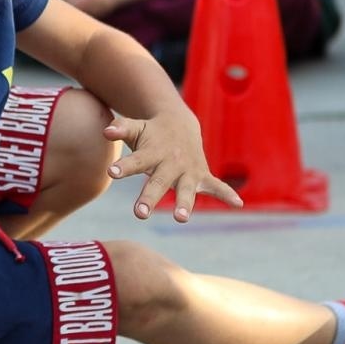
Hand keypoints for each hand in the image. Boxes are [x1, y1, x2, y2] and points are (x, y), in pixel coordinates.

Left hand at [105, 109, 241, 221]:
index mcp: (152, 153)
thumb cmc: (150, 132)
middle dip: (150, 197)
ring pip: (186, 190)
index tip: (111, 172)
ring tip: (180, 218)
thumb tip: (106, 130)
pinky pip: (217, 186)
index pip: (136, 161)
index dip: (124, 167)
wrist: (180, 124)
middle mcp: (171, 163)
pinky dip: (227, 194)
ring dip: (184, 203)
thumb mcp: (136, 128)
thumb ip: (121, 128)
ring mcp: (188, 170)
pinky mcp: (202, 176)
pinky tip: (238, 204)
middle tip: (139, 214)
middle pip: (159, 182)